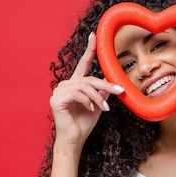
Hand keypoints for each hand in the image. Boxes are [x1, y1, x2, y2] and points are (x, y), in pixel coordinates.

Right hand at [49, 32, 124, 147]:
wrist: (75, 140)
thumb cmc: (83, 124)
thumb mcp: (97, 104)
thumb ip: (101, 91)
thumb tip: (109, 78)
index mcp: (74, 85)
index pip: (82, 65)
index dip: (88, 50)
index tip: (94, 36)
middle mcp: (65, 86)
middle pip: (88, 78)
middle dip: (105, 85)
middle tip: (119, 91)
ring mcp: (58, 92)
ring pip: (84, 86)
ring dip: (98, 96)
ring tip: (104, 107)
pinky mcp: (56, 100)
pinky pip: (76, 93)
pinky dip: (87, 100)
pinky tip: (90, 108)